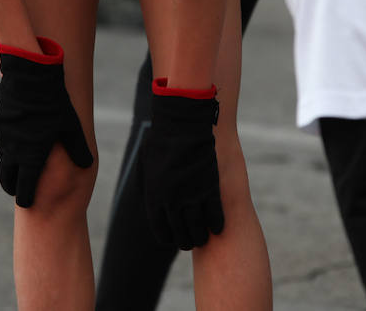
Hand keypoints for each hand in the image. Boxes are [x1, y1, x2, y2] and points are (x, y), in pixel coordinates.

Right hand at [0, 37, 92, 207]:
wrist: (30, 75)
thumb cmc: (54, 103)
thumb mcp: (71, 127)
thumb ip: (79, 149)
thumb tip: (87, 165)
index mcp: (30, 156)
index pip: (24, 187)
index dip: (25, 198)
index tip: (27, 204)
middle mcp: (12, 150)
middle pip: (7, 178)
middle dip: (12, 186)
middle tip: (18, 191)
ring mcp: (2, 136)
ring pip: (4, 158)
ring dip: (10, 164)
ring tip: (20, 166)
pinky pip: (2, 140)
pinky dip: (8, 145)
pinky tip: (18, 139)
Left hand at [140, 80, 223, 249]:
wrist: (181, 125)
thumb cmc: (161, 141)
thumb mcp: (147, 166)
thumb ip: (149, 186)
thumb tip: (151, 199)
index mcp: (154, 198)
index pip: (162, 232)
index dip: (169, 238)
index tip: (173, 237)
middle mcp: (171, 202)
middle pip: (181, 234)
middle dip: (186, 240)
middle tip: (191, 240)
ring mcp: (192, 197)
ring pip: (199, 229)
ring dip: (202, 237)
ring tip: (204, 237)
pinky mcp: (209, 189)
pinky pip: (215, 216)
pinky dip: (217, 225)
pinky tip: (218, 227)